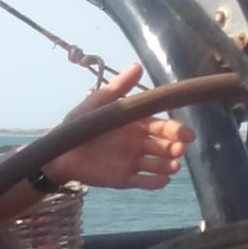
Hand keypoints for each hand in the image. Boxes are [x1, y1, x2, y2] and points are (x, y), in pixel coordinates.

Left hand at [53, 65, 193, 191]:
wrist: (59, 152)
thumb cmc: (80, 124)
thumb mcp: (99, 103)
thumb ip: (119, 87)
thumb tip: (137, 66)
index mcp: (136, 124)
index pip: (163, 127)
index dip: (177, 130)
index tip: (188, 135)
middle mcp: (139, 143)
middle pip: (165, 146)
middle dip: (175, 148)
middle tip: (179, 150)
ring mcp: (133, 162)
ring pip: (158, 165)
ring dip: (169, 165)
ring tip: (173, 166)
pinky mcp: (124, 179)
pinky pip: (145, 182)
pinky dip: (156, 182)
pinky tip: (163, 180)